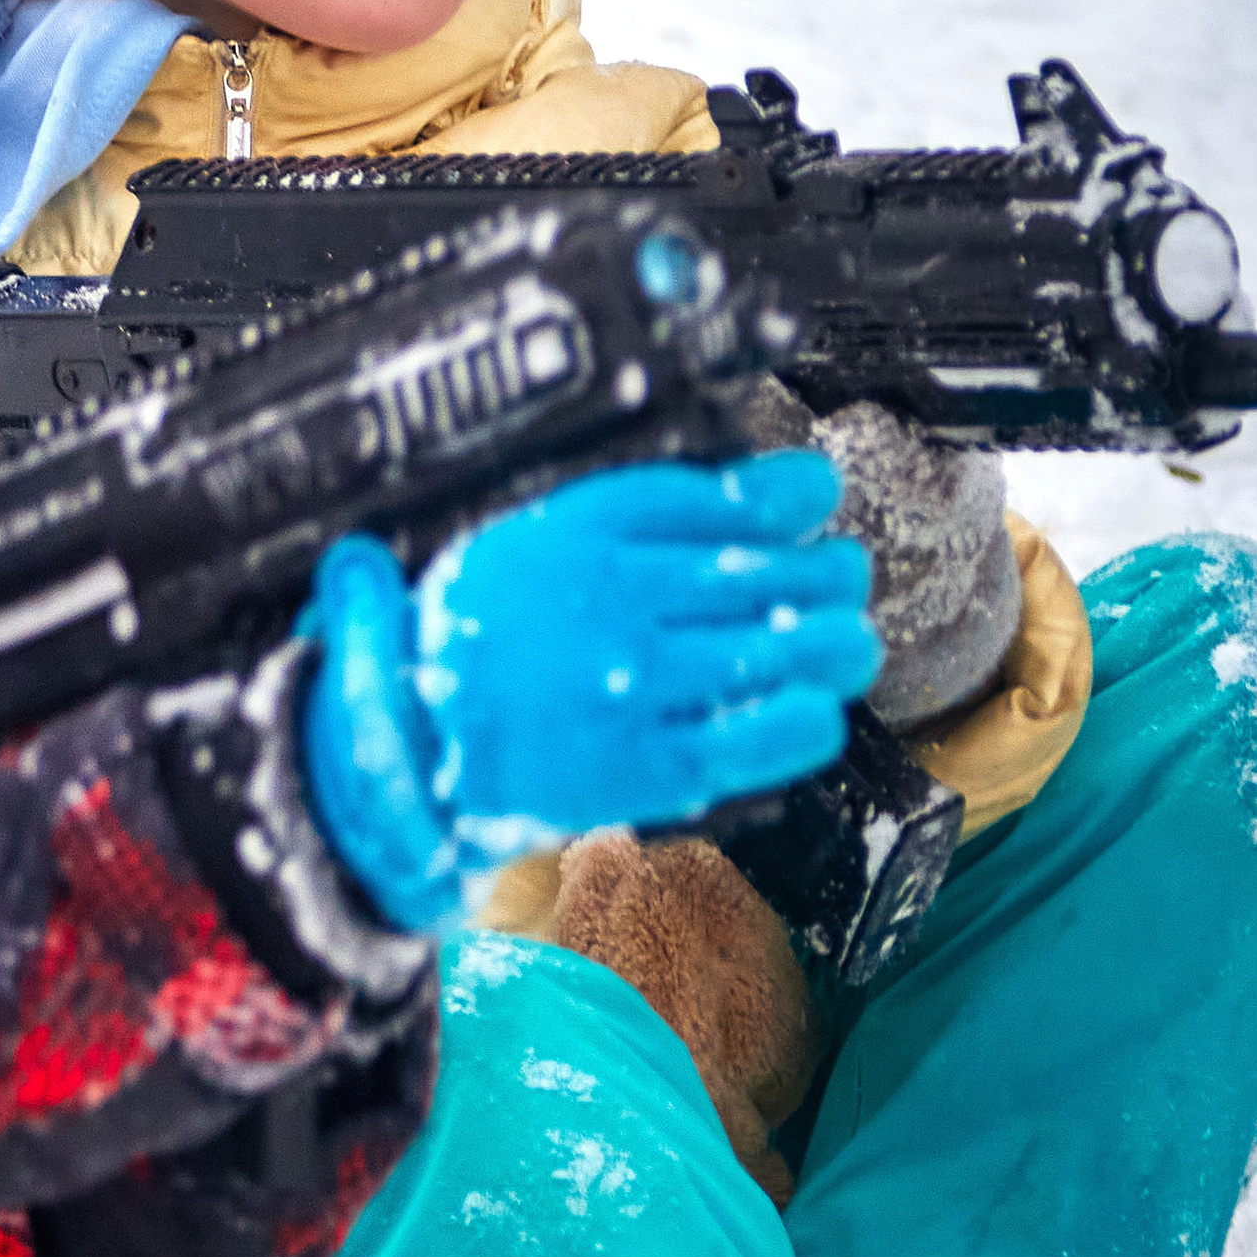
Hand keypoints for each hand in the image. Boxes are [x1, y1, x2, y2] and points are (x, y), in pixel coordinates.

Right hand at [295, 454, 879, 931]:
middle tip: (843, 576)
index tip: (818, 491)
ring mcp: (633, 686)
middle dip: (825, 573)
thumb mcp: (527, 541)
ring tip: (847, 643)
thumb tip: (761, 495)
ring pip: (774, 651)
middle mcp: (615, 603)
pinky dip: (801, 722)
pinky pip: (751, 737)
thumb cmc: (476, 641)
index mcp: (581, 536)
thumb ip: (624, 515)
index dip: (787, 493)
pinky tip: (817, 710)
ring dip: (833, 643)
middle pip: (762, 572)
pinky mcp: (643, 765)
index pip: (716, 500)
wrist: (409, 738)